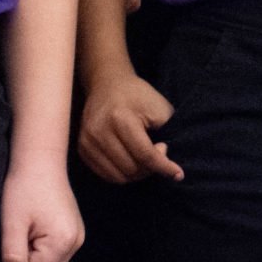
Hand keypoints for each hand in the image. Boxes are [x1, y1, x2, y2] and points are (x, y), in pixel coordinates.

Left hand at [1, 162, 85, 261]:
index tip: (16, 236)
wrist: (40, 161)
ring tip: (29, 227)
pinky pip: (56, 253)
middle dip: (29, 260)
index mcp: (64, 241)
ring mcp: (78, 237)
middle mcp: (76, 242)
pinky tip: (37, 226)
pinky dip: (43, 248)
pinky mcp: (75, 232)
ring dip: (35, 254)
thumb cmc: (23, 189)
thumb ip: (13, 256)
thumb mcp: (12, 223)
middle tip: (21, 232)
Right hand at [77, 69, 181, 184]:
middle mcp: (100, 132)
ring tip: (145, 156)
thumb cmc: (138, 95)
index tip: (178, 174)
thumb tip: (165, 162)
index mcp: (121, 119)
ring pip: (118, 177)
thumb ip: (166, 134)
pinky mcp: (82, 148)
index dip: (164, 167)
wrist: (107, 84)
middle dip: (151, 167)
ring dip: (137, 174)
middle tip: (159, 151)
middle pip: (131, 169)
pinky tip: (131, 159)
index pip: (144, 154)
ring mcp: (88, 142)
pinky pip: (106, 175)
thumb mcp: (159, 107)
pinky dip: (122, 173)